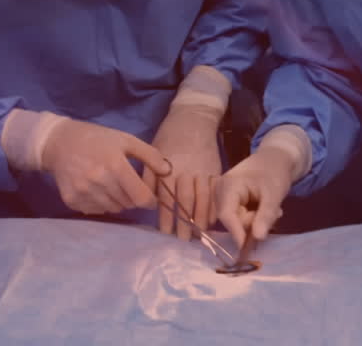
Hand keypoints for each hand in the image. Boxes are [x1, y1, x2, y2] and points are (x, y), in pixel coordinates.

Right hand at [41, 119, 169, 215]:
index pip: (141, 197)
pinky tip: (96, 189)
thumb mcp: (126, 140)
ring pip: (113, 209)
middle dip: (133, 198)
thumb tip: (168, 171)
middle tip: (128, 185)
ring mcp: (83, 192)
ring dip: (118, 201)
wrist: (59, 142)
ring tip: (111, 185)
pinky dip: (101, 204)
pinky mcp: (71, 200)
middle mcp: (99, 181)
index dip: (150, 201)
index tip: (151, 198)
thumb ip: (150, 155)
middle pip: (128, 204)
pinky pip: (96, 211)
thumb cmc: (97, 139)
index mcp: (115, 165)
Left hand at [143, 106, 222, 239]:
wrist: (193, 119)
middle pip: (186, 202)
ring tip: (198, 236)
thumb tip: (146, 203)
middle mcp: (187, 171)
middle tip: (182, 242)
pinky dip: (215, 207)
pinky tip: (213, 220)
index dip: (166, 217)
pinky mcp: (216, 169)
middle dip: (184, 224)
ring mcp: (204, 171)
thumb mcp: (152, 153)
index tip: (165, 234)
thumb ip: (149, 178)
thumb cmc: (168, 137)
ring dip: (201, 219)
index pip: (167, 198)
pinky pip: (216, 192)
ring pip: (203, 199)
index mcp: (168, 168)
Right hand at [214, 145, 295, 248]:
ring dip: (255, 220)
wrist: (275, 159)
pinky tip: (263, 207)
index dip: (236, 232)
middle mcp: (220, 191)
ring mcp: (223, 196)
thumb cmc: (274, 172)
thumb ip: (265, 215)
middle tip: (275, 214)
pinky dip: (253, 217)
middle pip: (231, 219)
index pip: (226, 214)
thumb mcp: (274, 194)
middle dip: (253, 222)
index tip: (248, 248)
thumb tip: (258, 238)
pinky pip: (238, 217)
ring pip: (236, 221)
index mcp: (228, 185)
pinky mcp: (229, 201)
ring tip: (273, 209)